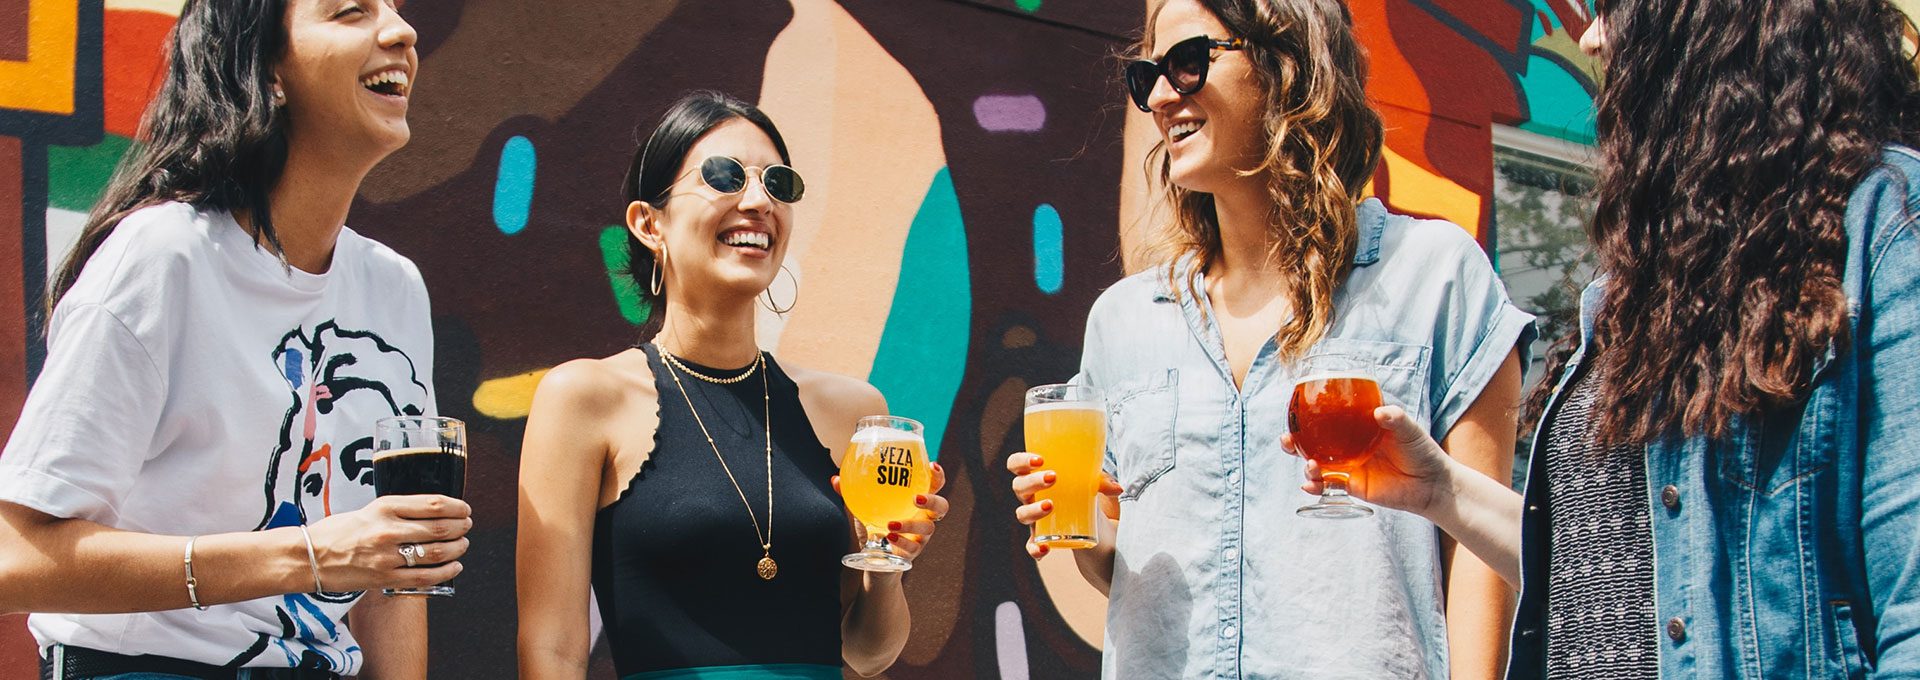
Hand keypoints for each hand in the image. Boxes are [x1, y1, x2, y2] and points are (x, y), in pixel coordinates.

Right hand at [305, 495, 470, 592]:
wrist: (309, 557)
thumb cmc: (338, 531)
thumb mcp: (370, 510)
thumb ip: (400, 511)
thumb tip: (435, 513)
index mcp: (384, 507)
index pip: (433, 504)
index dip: (457, 507)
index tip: (464, 509)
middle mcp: (388, 530)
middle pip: (440, 528)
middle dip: (461, 527)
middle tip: (466, 526)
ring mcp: (387, 556)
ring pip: (437, 552)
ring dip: (458, 549)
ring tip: (463, 545)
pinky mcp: (385, 578)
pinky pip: (425, 577)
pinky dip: (446, 571)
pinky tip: (454, 566)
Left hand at [831, 462, 947, 560]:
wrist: (874, 561)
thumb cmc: (873, 527)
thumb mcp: (862, 509)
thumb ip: (852, 494)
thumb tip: (836, 479)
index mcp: (915, 502)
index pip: (934, 486)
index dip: (938, 476)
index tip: (932, 465)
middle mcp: (923, 518)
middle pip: (942, 507)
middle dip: (933, 500)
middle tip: (917, 498)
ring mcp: (921, 537)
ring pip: (928, 529)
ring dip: (911, 525)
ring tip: (891, 524)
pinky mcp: (913, 554)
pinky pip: (913, 548)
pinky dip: (902, 542)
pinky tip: (888, 537)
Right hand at [1006, 451, 1121, 559]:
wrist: (1095, 527)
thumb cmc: (1086, 494)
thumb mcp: (1095, 484)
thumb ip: (1103, 482)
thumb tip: (1118, 489)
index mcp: (1037, 476)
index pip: (1016, 465)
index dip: (1021, 461)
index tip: (1040, 459)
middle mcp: (1031, 497)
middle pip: (1018, 486)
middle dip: (1032, 481)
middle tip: (1053, 478)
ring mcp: (1035, 519)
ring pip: (1022, 514)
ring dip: (1032, 509)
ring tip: (1050, 505)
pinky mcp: (1043, 539)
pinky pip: (1031, 546)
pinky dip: (1035, 548)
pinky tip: (1045, 547)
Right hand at [1282, 405, 1455, 516]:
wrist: (1432, 485)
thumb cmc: (1422, 451)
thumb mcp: (1410, 430)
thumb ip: (1396, 418)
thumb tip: (1379, 412)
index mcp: (1358, 426)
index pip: (1328, 417)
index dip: (1308, 414)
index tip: (1294, 411)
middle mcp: (1348, 444)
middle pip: (1313, 440)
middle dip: (1294, 440)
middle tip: (1286, 439)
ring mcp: (1348, 465)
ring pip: (1316, 463)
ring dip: (1305, 463)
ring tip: (1309, 465)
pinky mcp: (1352, 485)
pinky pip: (1327, 485)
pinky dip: (1315, 486)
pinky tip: (1309, 486)